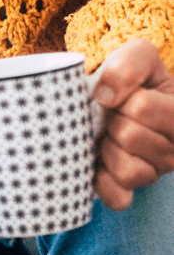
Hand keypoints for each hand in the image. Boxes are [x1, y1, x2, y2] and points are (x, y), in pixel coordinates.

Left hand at [92, 39, 173, 209]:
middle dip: (113, 121)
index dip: (123, 96)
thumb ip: (128, 66)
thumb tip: (104, 96)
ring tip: (110, 136)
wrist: (116, 97)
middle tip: (115, 116)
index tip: (124, 95)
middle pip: (130, 137)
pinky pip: (118, 198)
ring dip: (109, 149)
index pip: (142, 108)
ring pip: (128, 170)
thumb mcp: (138, 56)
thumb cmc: (132, 79)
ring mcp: (156, 173)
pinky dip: (103, 182)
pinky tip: (99, 162)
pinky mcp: (131, 190)